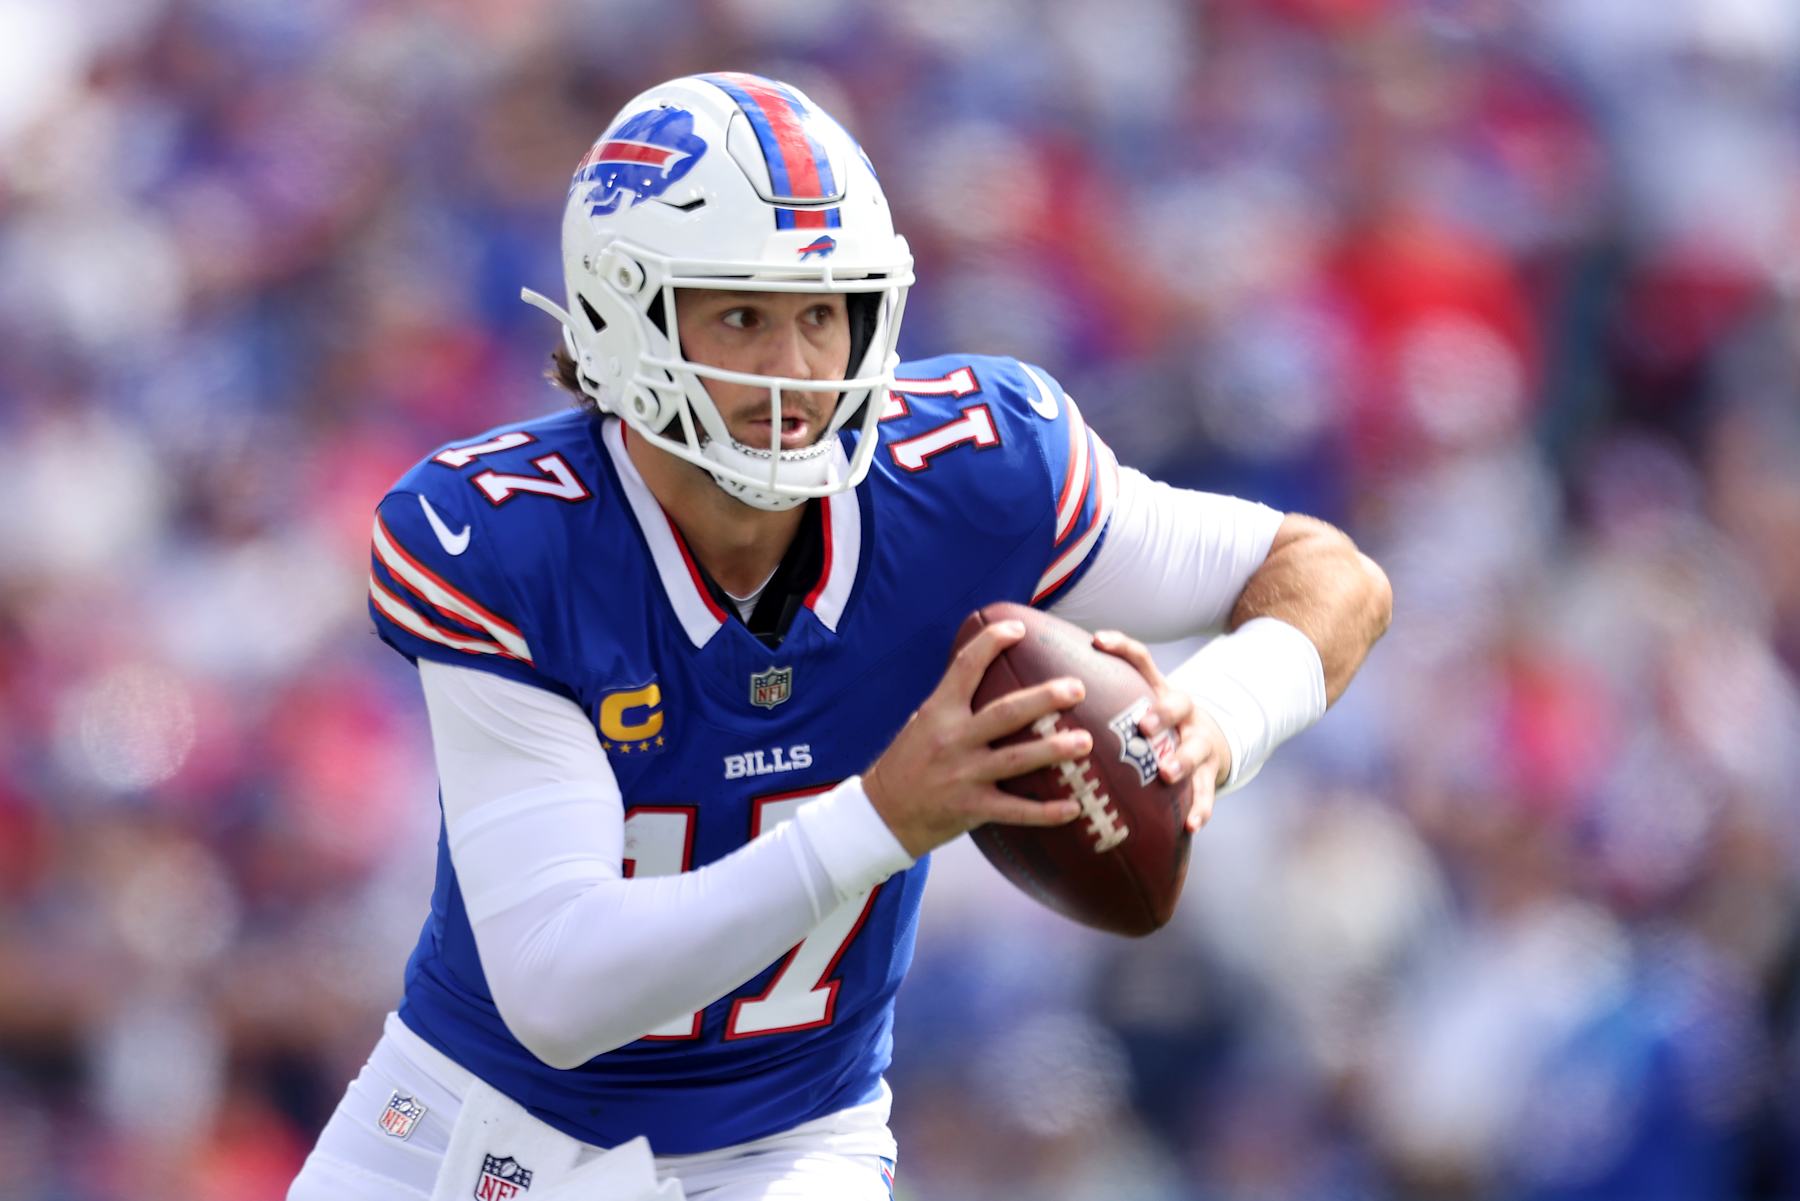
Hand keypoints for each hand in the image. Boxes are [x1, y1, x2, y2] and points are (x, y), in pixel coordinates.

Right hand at [865, 619, 1090, 858]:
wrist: (882, 814)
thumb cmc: (908, 763)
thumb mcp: (923, 722)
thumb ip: (955, 703)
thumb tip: (992, 672)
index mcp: (938, 712)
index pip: (965, 667)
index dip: (990, 643)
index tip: (1017, 628)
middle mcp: (952, 739)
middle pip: (1005, 713)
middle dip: (1044, 699)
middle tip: (1077, 688)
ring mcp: (962, 775)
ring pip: (1016, 759)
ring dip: (1054, 750)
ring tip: (1086, 742)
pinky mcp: (971, 809)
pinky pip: (1015, 810)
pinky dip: (1046, 812)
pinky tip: (1074, 807)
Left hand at [1092, 630, 1230, 831]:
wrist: (1209, 743)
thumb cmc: (1153, 726)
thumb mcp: (1134, 705)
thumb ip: (1099, 699)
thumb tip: (1037, 690)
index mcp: (1157, 690)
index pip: (1141, 660)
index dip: (1121, 647)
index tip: (1097, 641)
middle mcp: (1182, 712)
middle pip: (1177, 704)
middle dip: (1160, 714)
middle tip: (1142, 726)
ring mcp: (1199, 741)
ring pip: (1196, 747)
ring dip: (1182, 760)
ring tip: (1167, 774)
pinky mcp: (1209, 773)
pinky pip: (1206, 792)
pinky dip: (1200, 808)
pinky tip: (1190, 825)